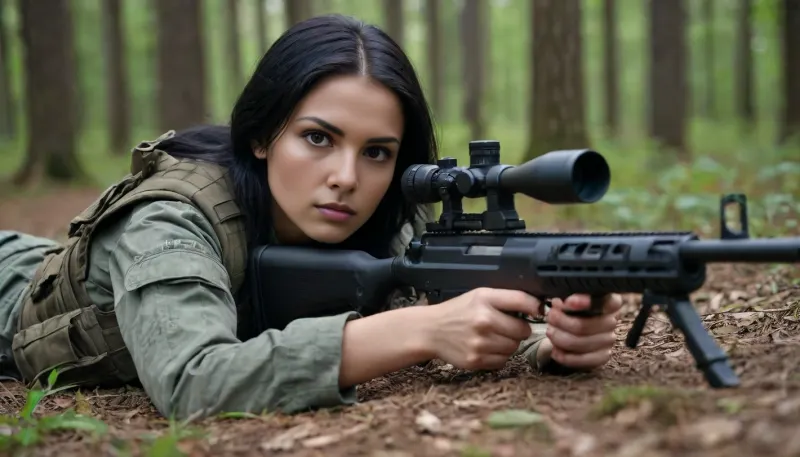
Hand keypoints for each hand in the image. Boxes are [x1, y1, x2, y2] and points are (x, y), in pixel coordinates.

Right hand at [424, 288, 540, 370]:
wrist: (431, 331)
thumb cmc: (458, 311)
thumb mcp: (480, 295)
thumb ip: (506, 299)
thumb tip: (537, 307)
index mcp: (485, 299)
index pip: (522, 301)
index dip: (535, 307)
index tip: (538, 311)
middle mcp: (483, 321)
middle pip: (523, 330)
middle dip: (518, 329)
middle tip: (505, 327)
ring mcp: (480, 343)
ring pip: (514, 347)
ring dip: (509, 344)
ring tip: (493, 337)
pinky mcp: (476, 360)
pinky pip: (503, 361)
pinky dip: (498, 356)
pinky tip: (486, 348)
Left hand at [540, 294, 621, 369]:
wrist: (570, 328)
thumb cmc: (569, 309)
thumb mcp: (565, 297)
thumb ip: (562, 297)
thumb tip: (558, 303)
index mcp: (608, 301)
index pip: (603, 301)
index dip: (584, 302)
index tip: (567, 302)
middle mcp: (612, 320)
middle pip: (584, 325)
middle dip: (561, 322)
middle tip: (550, 317)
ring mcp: (608, 339)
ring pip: (580, 343)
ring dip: (559, 338)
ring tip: (550, 332)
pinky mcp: (602, 356)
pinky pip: (583, 360)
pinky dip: (565, 357)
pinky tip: (556, 350)